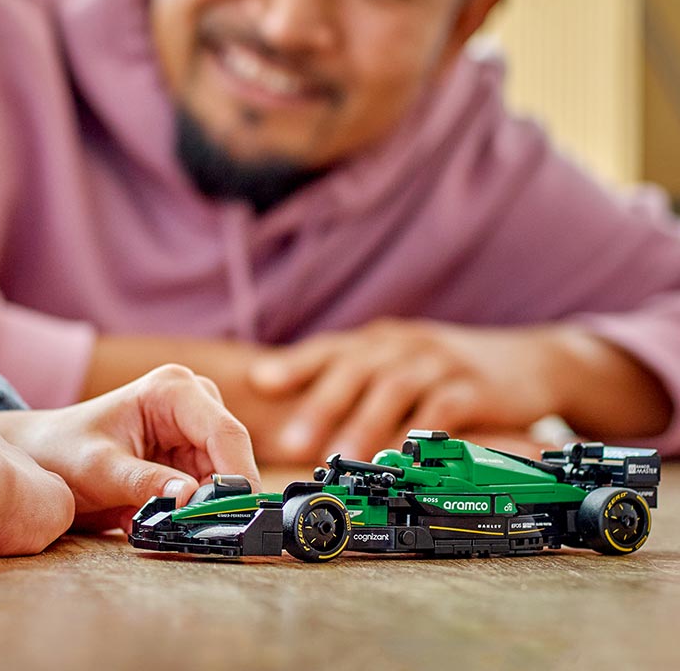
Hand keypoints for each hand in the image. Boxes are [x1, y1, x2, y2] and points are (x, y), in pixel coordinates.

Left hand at [0, 364, 259, 532]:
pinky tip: (168, 529)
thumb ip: (142, 483)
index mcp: (173, 389)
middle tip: (203, 538)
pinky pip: (208, 493)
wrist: (43, 457)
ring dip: (206, 513)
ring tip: (172, 534)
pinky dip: (194, 516)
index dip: (237, 476)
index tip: (239, 519)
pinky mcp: (191, 457)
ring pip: (224, 481)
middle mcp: (193, 403)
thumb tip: (187, 498)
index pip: (224, 433)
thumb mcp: (98, 470)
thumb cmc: (63, 452)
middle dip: (222, 501)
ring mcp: (194, 430)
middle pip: (230, 459)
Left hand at [247, 319, 578, 463]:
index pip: (332, 346)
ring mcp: (441, 362)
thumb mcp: (405, 361)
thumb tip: (306, 409)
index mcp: (383, 338)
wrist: (533, 360)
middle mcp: (406, 343)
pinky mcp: (475, 387)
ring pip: (393, 388)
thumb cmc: (453, 367)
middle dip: (320, 403)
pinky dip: (419, 430)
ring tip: (338, 456)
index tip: (260, 382)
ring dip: (363, 423)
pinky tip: (400, 454)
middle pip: (356, 367)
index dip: (295, 362)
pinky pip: (442, 409)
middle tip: (290, 441)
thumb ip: (363, 378)